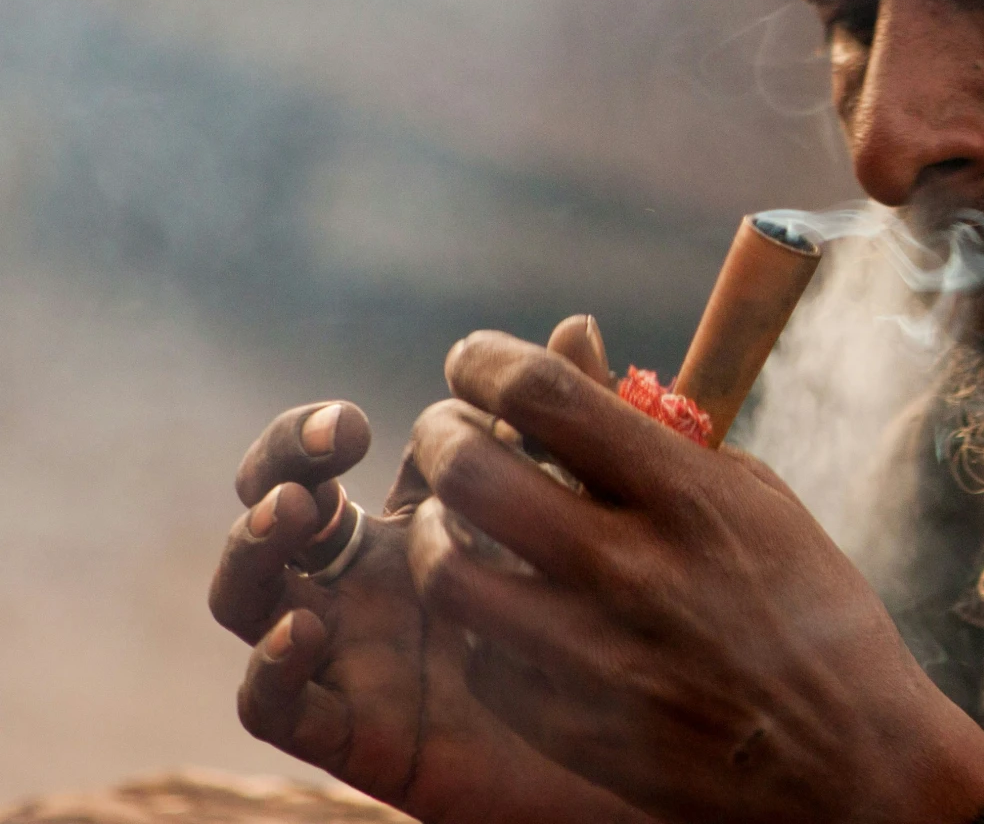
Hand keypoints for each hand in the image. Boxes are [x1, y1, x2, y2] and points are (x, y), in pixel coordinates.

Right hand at [209, 321, 655, 823]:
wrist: (653, 740)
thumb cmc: (616, 618)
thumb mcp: (590, 511)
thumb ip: (573, 427)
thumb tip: (575, 325)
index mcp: (406, 521)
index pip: (321, 460)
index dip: (312, 431)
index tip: (361, 421)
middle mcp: (363, 583)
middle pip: (270, 514)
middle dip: (275, 472)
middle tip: (323, 458)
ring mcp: (349, 654)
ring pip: (248, 600)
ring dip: (251, 552)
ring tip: (296, 516)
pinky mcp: (355, 733)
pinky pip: (274, 704)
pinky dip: (269, 664)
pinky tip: (306, 628)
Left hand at [405, 330, 983, 823]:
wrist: (849, 756)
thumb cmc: (811, 611)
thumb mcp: (757, 499)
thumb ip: (658, 434)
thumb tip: (572, 352)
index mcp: (689, 496)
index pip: (550, 396)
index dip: (488, 362)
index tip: (473, 361)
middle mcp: (633, 568)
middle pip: (474, 473)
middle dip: (439, 434)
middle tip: (446, 432)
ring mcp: (594, 654)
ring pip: (446, 571)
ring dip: (433, 531)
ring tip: (449, 520)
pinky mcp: (568, 726)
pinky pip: (478, 656)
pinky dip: (475, 622)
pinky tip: (500, 605)